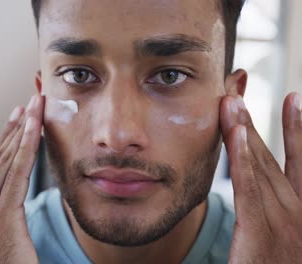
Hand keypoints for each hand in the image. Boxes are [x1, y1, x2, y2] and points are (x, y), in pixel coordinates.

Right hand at [0, 94, 43, 263]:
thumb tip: (10, 191)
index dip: (2, 141)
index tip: (14, 120)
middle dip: (13, 129)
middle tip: (27, 104)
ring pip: (4, 161)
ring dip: (21, 130)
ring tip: (34, 107)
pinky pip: (16, 174)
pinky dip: (26, 147)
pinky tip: (34, 127)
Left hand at [221, 92, 301, 262]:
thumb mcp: (283, 240)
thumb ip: (275, 215)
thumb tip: (266, 190)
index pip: (298, 164)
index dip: (295, 131)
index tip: (294, 101)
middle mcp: (299, 212)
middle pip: (276, 157)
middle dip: (262, 121)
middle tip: (248, 88)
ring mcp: (285, 222)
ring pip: (259, 165)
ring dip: (245, 129)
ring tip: (235, 99)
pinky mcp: (262, 233)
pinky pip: (248, 187)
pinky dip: (241, 157)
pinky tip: (232, 132)